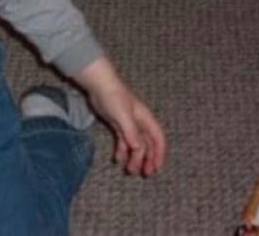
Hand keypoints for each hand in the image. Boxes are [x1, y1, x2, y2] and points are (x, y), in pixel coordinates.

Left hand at [75, 57, 166, 176]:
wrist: (98, 84)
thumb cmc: (113, 96)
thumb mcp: (123, 115)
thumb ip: (131, 132)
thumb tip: (139, 149)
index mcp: (145, 119)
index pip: (157, 139)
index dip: (159, 154)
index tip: (156, 167)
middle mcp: (139, 123)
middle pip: (147, 145)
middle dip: (147, 160)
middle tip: (144, 174)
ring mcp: (128, 124)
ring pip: (135, 145)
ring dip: (133, 158)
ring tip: (129, 171)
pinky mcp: (117, 124)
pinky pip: (123, 141)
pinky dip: (122, 151)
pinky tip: (117, 160)